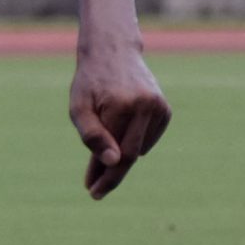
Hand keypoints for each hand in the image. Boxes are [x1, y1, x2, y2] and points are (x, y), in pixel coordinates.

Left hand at [69, 36, 171, 198]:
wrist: (113, 52)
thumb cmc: (90, 82)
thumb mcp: (79, 107)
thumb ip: (91, 135)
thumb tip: (113, 161)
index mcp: (122, 105)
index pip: (115, 152)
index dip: (105, 175)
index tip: (93, 192)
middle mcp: (146, 106)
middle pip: (131, 155)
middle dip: (112, 174)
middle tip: (95, 188)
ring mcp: (159, 108)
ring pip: (139, 149)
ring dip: (120, 154)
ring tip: (102, 141)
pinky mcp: (166, 111)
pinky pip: (148, 140)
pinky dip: (133, 141)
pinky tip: (122, 126)